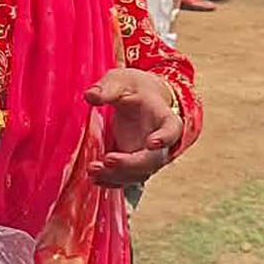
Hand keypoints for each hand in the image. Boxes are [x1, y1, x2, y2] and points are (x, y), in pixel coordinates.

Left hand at [86, 68, 184, 186]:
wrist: (141, 100)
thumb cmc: (134, 88)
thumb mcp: (121, 81)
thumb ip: (108, 88)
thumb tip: (90, 96)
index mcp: (164, 117)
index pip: (172, 129)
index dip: (165, 138)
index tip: (152, 142)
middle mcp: (160, 142)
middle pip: (152, 160)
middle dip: (130, 164)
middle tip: (107, 159)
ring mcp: (147, 156)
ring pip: (138, 174)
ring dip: (116, 176)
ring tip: (92, 169)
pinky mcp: (133, 165)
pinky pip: (126, 179)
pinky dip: (111, 182)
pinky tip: (94, 178)